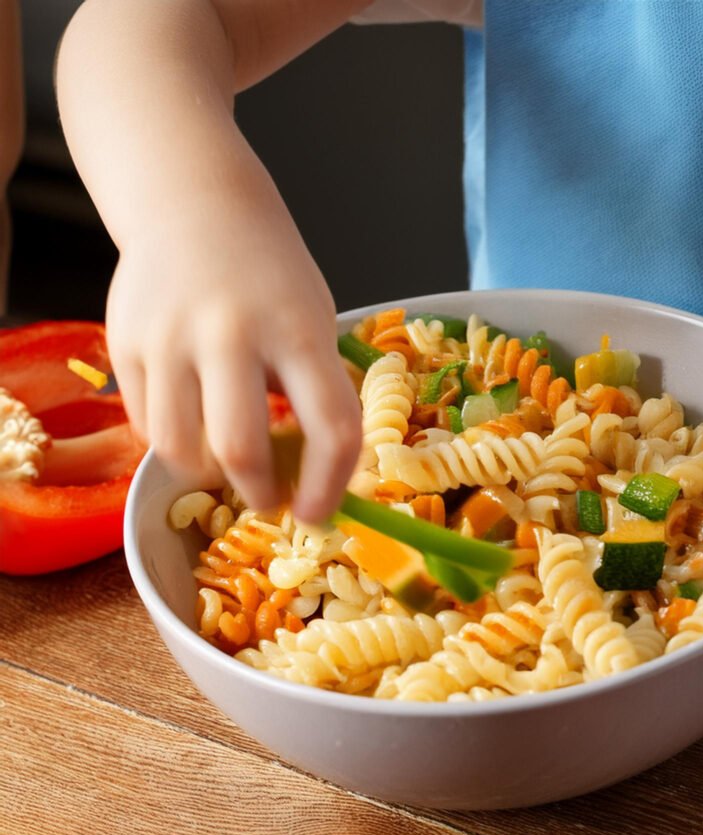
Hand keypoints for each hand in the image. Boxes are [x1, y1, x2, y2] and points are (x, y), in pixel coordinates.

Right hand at [106, 201, 360, 521]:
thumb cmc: (270, 277)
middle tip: (269, 498)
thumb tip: (305, 475)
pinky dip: (174, 440)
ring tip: (227, 460)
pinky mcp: (124, 341)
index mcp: (299, 328)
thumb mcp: (313, 322)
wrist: (196, 206)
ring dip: (209, 473)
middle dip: (258, 492)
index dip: (329, 484)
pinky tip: (194, 421)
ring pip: (179, 448)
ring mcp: (169, 336)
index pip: (331, 427)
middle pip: (239, 449)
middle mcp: (231, 331)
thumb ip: (312, 391)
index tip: (317, 512)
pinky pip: (146, 424)